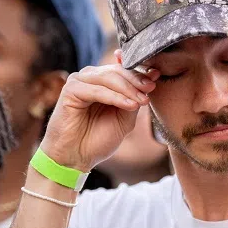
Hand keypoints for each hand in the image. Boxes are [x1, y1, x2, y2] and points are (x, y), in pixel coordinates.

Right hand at [40, 56, 159, 171]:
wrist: (75, 158)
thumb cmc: (96, 139)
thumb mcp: (124, 119)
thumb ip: (134, 99)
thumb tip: (149, 81)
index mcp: (103, 82)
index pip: (123, 70)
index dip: (141, 72)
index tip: (157, 76)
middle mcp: (90, 78)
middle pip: (117, 71)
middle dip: (137, 80)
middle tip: (151, 89)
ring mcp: (79, 82)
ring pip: (109, 78)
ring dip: (128, 89)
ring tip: (142, 101)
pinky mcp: (70, 90)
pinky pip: (97, 90)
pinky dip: (115, 97)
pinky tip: (129, 105)